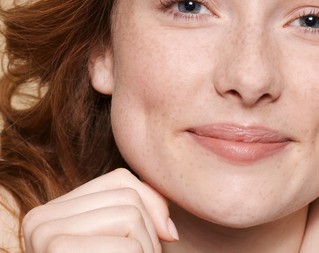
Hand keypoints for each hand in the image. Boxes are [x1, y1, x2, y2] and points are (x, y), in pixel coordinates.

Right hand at [22, 168, 177, 252]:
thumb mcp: (118, 244)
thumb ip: (135, 215)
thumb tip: (168, 227)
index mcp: (55, 212)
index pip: (120, 180)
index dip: (153, 204)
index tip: (165, 234)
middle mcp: (41, 217)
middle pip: (128, 197)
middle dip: (151, 233)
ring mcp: (44, 233)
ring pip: (130, 216)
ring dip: (147, 250)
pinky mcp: (56, 248)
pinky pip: (128, 246)